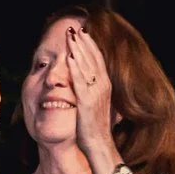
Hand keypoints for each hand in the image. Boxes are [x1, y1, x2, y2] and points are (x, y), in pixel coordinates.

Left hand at [64, 25, 118, 164]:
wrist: (99, 144)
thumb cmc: (94, 126)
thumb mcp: (95, 104)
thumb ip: (91, 92)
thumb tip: (85, 84)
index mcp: (105, 85)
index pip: (98, 60)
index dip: (90, 45)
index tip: (83, 32)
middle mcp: (102, 86)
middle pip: (92, 59)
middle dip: (83, 42)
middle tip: (74, 28)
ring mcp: (95, 94)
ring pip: (86, 66)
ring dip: (78, 50)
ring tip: (71, 36)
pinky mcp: (87, 102)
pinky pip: (80, 82)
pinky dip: (75, 69)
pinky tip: (69, 58)